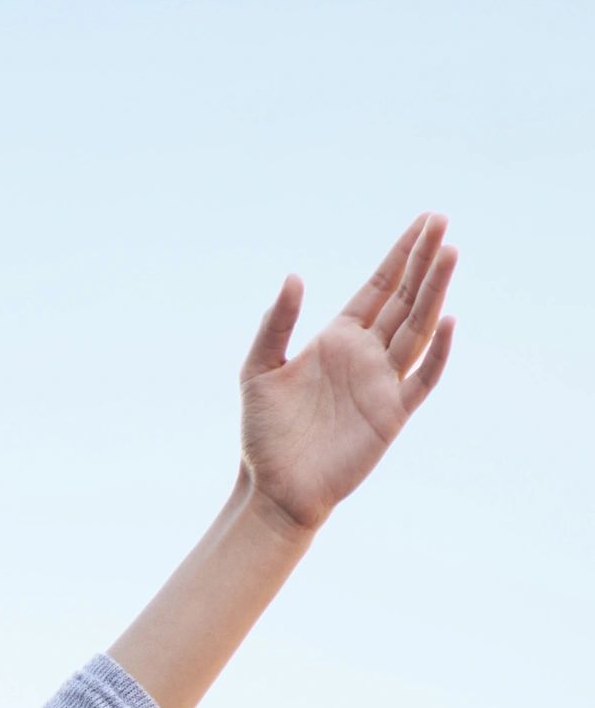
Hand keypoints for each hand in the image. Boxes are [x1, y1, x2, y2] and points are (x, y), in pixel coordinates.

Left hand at [238, 212, 456, 536]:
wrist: (275, 486)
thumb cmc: (263, 430)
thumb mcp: (258, 368)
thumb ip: (276, 324)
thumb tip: (294, 277)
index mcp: (337, 338)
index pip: (378, 288)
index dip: (399, 255)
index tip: (423, 222)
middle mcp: (365, 354)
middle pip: (404, 299)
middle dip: (422, 261)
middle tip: (441, 221)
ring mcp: (383, 382)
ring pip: (418, 328)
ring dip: (434, 292)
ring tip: (449, 253)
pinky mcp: (392, 414)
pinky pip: (422, 379)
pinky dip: (438, 352)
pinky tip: (447, 321)